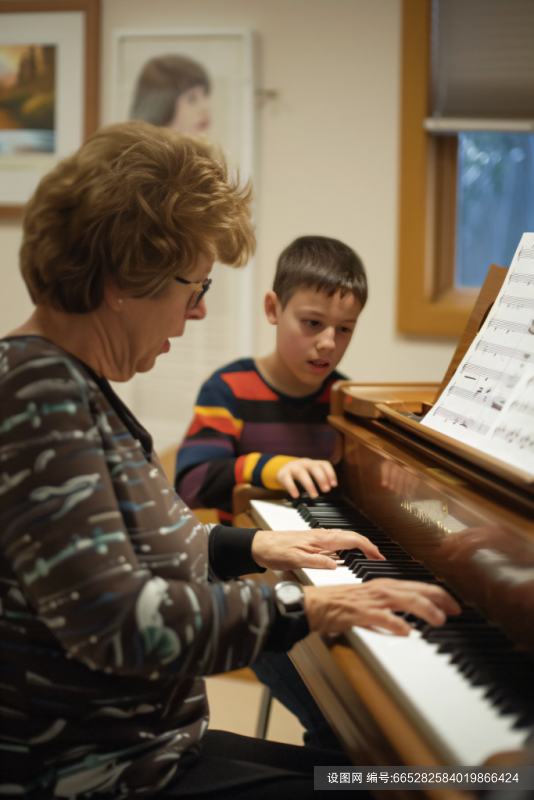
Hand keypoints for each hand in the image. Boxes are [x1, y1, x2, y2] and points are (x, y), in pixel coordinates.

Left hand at [251, 527, 384, 570]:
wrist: (261, 545)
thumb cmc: (276, 551)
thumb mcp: (295, 560)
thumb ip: (317, 562)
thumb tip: (336, 566)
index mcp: (322, 539)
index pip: (352, 539)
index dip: (368, 547)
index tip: (379, 556)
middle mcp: (323, 535)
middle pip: (352, 537)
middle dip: (368, 546)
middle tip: (379, 558)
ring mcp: (319, 537)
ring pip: (345, 538)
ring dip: (359, 545)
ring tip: (369, 556)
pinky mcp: (314, 541)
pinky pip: (337, 542)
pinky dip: (348, 546)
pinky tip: (348, 555)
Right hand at [276, 458, 336, 498]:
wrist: (282, 469)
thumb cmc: (300, 475)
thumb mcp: (310, 474)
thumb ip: (318, 480)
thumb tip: (328, 494)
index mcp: (312, 463)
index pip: (324, 464)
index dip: (330, 473)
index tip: (334, 485)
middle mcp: (304, 463)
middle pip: (314, 467)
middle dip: (321, 478)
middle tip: (326, 490)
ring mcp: (293, 467)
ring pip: (301, 473)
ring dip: (309, 484)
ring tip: (314, 495)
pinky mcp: (283, 474)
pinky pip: (287, 479)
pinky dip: (292, 487)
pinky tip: (296, 495)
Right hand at [303, 578, 460, 635]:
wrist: (314, 605)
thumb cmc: (339, 605)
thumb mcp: (371, 603)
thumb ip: (390, 609)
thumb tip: (411, 620)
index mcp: (384, 586)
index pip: (418, 587)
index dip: (439, 595)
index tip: (454, 605)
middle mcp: (380, 589)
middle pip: (415, 590)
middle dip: (438, 599)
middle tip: (454, 610)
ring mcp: (370, 600)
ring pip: (402, 600)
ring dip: (423, 609)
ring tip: (438, 619)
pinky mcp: (358, 612)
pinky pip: (379, 616)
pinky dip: (394, 622)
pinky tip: (406, 630)